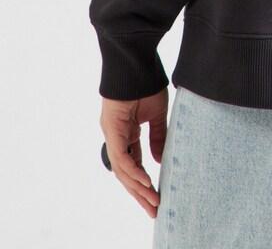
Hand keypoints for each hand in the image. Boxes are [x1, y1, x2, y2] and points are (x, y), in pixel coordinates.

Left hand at [100, 89, 168, 217]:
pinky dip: (133, 171)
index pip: (133, 164)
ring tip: (153, 201)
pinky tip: (145, 182)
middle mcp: (116, 137)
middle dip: (140, 194)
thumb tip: (159, 161)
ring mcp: (112, 133)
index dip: (144, 182)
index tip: (156, 197)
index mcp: (126, 133)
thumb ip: (157, 138)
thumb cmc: (146, 83)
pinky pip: (122, 157)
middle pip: (126, 173)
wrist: (136, 61)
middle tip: (154, 210)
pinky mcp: (112, 128)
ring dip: (138, 188)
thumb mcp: (157, 115)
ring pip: (122, 169)